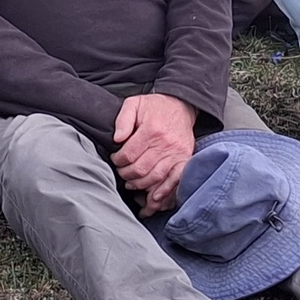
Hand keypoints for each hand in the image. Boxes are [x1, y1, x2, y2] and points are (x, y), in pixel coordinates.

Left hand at [112, 92, 196, 215]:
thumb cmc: (155, 107)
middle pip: (140, 169)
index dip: (117, 161)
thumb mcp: (134, 103)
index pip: (128, 155)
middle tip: (122, 171)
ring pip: (154, 177)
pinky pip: (175, 179)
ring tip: (132, 182)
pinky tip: (154, 196)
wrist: (181, 105)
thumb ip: (123, 119)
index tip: (115, 159)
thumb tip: (117, 139)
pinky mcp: (184, 158)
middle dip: (126, 174)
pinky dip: (164, 190)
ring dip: (139, 184)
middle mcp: (165, 143)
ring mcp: (176, 153)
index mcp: (151, 130)